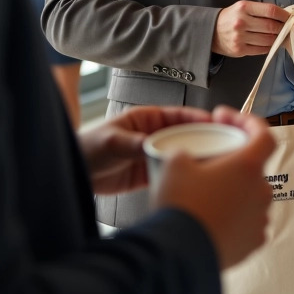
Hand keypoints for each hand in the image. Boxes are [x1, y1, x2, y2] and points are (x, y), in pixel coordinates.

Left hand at [79, 105, 212, 194]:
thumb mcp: (112, 141)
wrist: (72, 172)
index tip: (215, 122)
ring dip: (195, 158)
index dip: (198, 118)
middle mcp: (154, 135)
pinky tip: (194, 179)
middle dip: (203, 139)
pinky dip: (182, 175)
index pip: (179, 115)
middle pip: (185, 135)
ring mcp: (153, 154)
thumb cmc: (87, 146)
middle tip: (221, 145)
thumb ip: (135, 143)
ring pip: (181, 154)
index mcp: (147, 119)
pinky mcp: (150, 173)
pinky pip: (171, 172)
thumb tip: (154, 145)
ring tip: (213, 164)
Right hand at [153, 106, 275, 268]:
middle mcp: (260, 191)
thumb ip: (185, 153)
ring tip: (205, 200)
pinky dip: (233, 220)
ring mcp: (259, 219)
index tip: (229, 120)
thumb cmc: (181, 208)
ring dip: (232, 195)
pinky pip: (247, 224)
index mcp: (248, 166)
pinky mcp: (252, 243)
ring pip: (250, 198)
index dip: (248, 122)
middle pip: (254, 170)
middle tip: (207, 169)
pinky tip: (212, 222)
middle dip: (233, 166)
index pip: (265, 135)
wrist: (179, 254)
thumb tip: (184, 158)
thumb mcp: (174, 165)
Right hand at [211, 0, 291, 57]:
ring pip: (268, 40)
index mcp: (244, 7)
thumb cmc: (232, 17)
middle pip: (271, 26)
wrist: (211, 31)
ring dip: (278, 39)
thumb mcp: (243, 7)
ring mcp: (240, 37)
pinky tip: (271, 43)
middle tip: (290, 29)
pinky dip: (269, 47)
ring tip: (282, 37)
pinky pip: (262, 49)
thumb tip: (284, 15)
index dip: (284, 15)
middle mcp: (241, 22)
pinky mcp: (239, 50)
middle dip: (284, 28)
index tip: (290, 18)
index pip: (271, 10)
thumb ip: (261, 10)